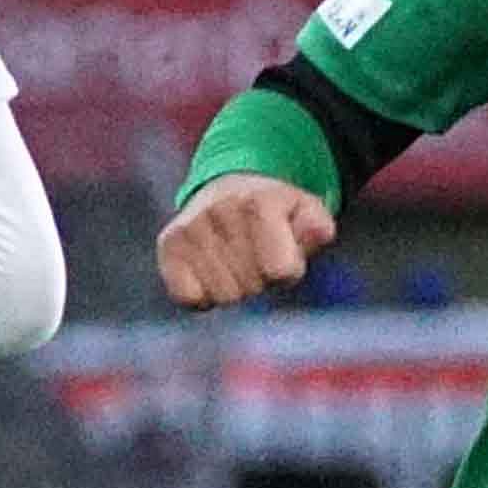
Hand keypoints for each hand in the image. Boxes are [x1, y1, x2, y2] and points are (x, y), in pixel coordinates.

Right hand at [155, 173, 336, 309]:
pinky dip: (202, 296)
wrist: (228, 189)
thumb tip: (318, 234)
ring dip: (234, 287)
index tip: (282, 253)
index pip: (280, 272)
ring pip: (223, 297)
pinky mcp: (168, 243)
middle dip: (260, 280)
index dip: (287, 271)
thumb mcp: (306, 213)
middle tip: (255, 255)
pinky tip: (209, 273)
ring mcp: (191, 226)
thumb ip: (317, 227)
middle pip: (252, 287)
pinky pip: (188, 298)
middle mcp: (221, 209)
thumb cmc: (275, 212)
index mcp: (260, 202)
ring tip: (234, 260)